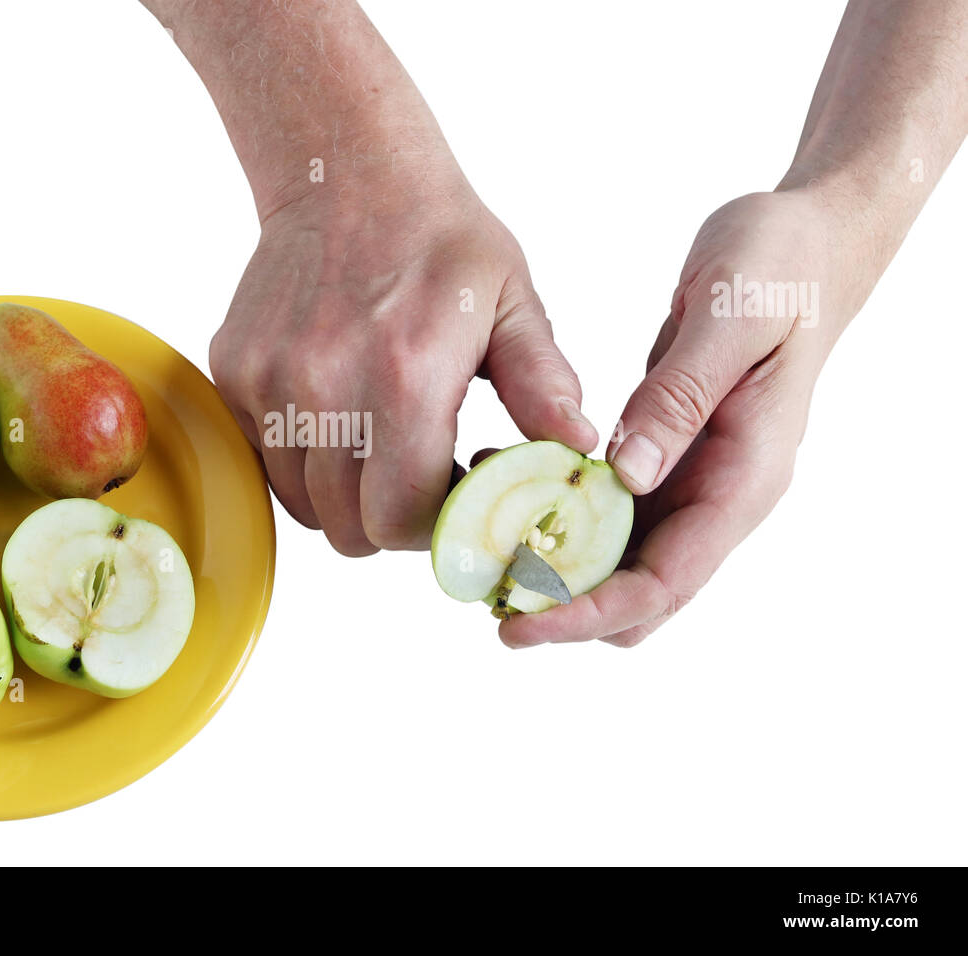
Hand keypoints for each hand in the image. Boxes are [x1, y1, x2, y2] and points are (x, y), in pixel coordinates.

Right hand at [210, 169, 597, 554]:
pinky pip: (263, 457)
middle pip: (346, 528)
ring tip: (379, 444)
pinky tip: (337, 410)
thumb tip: (580, 450)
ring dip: (342, 494)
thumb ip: (544, 384)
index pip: (402, 518)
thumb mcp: (513, 303)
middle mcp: (327, 385)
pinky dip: (300, 456)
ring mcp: (270, 379)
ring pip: (300, 503)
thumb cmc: (440, 240)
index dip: (432, 527)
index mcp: (405, 376)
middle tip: (417, 480)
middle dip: (388, 522)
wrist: (347, 172)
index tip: (452, 497)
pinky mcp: (235, 370)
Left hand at [500, 189, 853, 647]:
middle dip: (562, 604)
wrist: (805, 242)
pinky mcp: (662, 453)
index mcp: (745, 478)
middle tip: (483, 588)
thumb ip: (682, 399)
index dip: (589, 613)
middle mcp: (717, 495)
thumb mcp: (731, 319)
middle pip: (636, 594)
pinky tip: (504, 481)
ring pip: (615, 558)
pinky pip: (605, 508)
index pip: (664, 584)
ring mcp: (689, 478)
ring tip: (479, 534)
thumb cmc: (780, 270)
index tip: (519, 622)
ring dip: (551, 560)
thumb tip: (628, 477)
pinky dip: (554, 510)